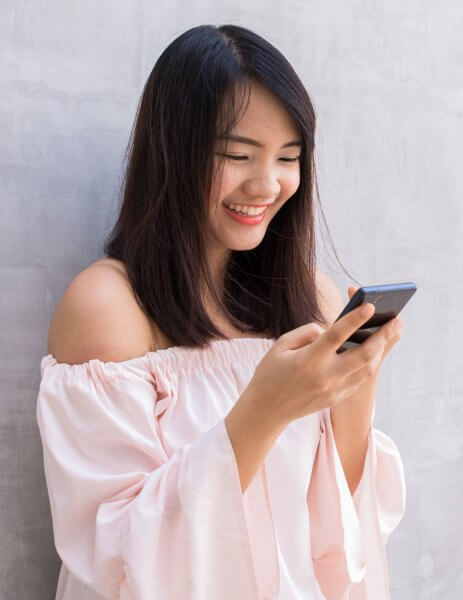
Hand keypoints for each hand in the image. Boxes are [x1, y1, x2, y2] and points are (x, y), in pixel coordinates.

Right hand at [243, 300, 402, 428]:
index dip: (354, 319)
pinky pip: (359, 379)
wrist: (267, 409)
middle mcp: (324, 376)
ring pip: (366, 369)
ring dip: (381, 350)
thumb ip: (308, 332)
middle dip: (382, 336)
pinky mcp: (336, 398)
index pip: (336, 335)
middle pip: (362, 354)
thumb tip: (331, 328)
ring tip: (391, 333)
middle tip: (396, 320)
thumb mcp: (281, 345)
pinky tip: (376, 351)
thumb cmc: (271, 372)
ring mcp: (333, 390)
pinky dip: (369, 363)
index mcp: (308, 359)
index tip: (370, 305)